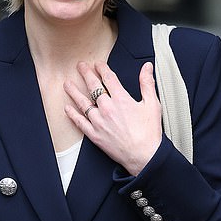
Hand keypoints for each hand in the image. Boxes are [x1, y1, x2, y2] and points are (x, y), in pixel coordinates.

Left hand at [64, 60, 162, 175]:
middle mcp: (107, 108)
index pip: (108, 78)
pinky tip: (67, 108)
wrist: (144, 156)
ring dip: (74, 92)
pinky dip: (72, 114)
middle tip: (80, 66)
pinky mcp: (94, 135)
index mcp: (121, 99)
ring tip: (67, 84)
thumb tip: (146, 67)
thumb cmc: (149, 133)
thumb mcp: (152, 104)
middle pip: (93, 86)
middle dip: (86, 74)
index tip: (98, 64)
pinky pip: (80, 122)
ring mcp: (99, 122)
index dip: (102, 68)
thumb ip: (147, 83)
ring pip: (83, 103)